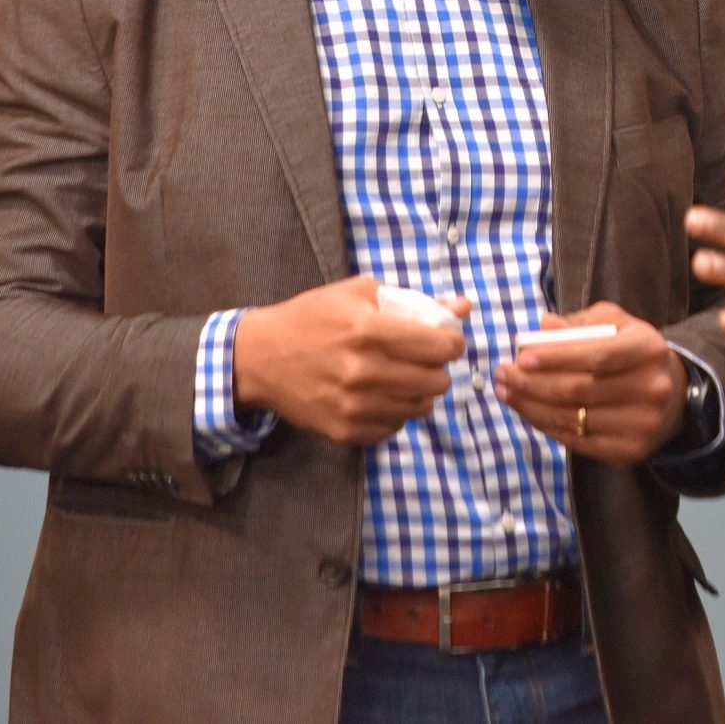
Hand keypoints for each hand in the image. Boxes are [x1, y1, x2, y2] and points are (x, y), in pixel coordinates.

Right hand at [232, 275, 468, 445]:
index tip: (446, 340)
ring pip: (421, 407)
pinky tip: (381, 395)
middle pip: (437, 381)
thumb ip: (416, 301)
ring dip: (421, 391)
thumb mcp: (360, 293)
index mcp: (368, 330)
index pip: (440, 346)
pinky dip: (396, 412)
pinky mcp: (345, 431)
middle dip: (438, 368)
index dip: (452, 342)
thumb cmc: (313, 317)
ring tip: (404, 376)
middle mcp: (363, 371)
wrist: (260, 358)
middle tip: (424, 359)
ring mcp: (354, 406)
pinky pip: (395, 427)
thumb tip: (464, 307)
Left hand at [495, 302, 687, 466]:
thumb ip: (581, 322)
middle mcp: (651, 389)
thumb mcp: (617, 324)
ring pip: (573, 418)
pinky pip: (577, 441)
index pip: (597, 355)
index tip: (521, 356)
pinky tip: (528, 412)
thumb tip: (544, 327)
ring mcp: (642, 424)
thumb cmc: (633, 353)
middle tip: (503, 374)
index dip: (557, 357)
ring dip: (531, 406)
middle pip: (579, 390)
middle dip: (533, 383)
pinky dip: (547, 426)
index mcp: (648, 350)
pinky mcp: (630, 450)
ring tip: (506, 392)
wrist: (673, 396)